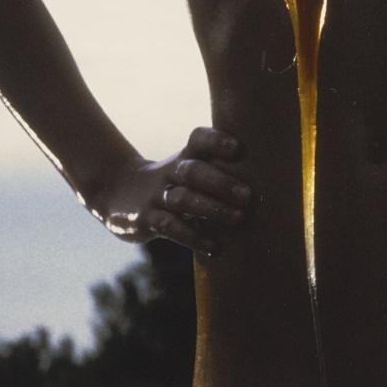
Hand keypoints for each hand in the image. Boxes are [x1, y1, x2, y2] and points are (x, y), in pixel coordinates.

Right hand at [88, 126, 252, 256]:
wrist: (117, 194)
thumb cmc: (170, 185)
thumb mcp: (186, 172)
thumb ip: (216, 174)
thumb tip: (269, 185)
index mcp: (183, 157)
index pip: (198, 140)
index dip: (215, 141)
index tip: (237, 148)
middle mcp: (169, 173)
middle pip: (192, 171)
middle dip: (220, 182)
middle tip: (248, 195)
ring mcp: (155, 196)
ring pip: (183, 199)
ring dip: (212, 209)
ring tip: (238, 218)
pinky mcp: (146, 219)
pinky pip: (170, 227)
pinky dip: (193, 237)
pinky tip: (213, 246)